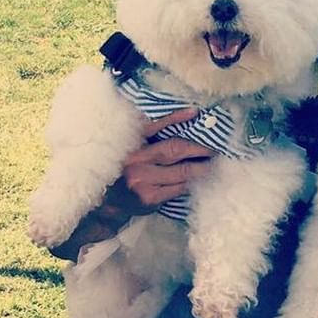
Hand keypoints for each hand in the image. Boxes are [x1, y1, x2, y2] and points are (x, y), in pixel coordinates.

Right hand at [47, 109, 212, 260]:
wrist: (105, 204)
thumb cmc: (120, 174)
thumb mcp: (128, 152)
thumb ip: (145, 142)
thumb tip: (176, 129)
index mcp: (129, 145)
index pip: (154, 126)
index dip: (175, 118)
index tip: (195, 112)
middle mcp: (135, 160)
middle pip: (173, 149)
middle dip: (197, 147)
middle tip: (213, 145)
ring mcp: (143, 180)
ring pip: (181, 170)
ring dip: (200, 166)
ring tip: (211, 161)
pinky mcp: (150, 196)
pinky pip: (177, 187)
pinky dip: (190, 181)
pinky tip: (198, 178)